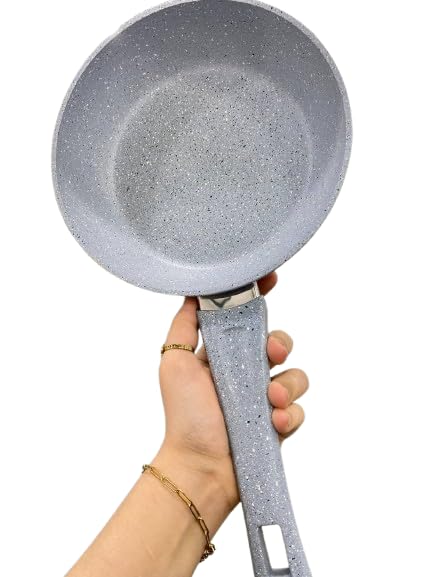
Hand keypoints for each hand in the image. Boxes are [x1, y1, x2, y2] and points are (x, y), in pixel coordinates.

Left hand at [155, 272, 308, 514]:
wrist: (199, 465)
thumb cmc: (184, 414)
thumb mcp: (174, 361)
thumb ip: (184, 325)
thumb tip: (194, 291)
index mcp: (225, 353)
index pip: (247, 318)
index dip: (261, 297)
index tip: (271, 278)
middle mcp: (247, 372)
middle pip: (279, 342)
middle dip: (281, 342)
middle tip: (271, 353)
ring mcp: (264, 398)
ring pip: (295, 375)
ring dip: (286, 385)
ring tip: (269, 402)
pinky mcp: (279, 422)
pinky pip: (298, 408)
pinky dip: (289, 414)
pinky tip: (273, 423)